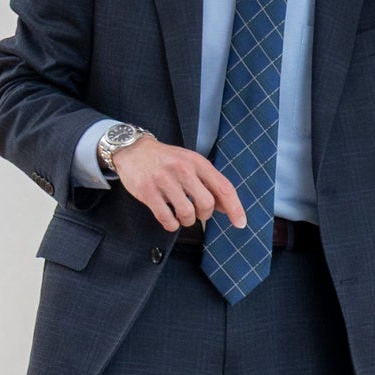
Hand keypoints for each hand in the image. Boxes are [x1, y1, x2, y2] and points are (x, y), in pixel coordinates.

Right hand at [109, 135, 245, 233]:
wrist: (134, 150)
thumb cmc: (167, 160)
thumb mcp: (191, 164)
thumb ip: (209, 183)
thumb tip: (227, 207)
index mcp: (197, 162)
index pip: (223, 187)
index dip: (235, 208)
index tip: (240, 223)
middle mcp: (183, 169)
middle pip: (207, 204)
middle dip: (205, 215)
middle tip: (196, 213)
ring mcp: (164, 180)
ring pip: (187, 213)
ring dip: (187, 221)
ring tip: (181, 216)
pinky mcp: (147, 191)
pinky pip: (166, 218)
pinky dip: (171, 224)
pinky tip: (170, 219)